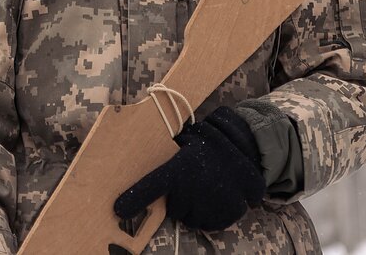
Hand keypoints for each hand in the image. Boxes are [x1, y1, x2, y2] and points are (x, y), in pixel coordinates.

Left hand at [113, 106, 264, 231]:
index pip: (151, 186)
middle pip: (174, 207)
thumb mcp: (187, 142)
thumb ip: (168, 155)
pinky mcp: (225, 215)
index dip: (134, 199)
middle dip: (181, 197)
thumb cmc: (210, 143)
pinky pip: (208, 223)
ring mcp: (209, 204)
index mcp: (178, 168)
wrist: (247, 149)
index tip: (119, 210)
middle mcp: (191, 189)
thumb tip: (141, 160)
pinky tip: (219, 196)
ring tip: (208, 186)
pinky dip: (212, 213)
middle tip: (193, 180)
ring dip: (196, 206)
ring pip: (190, 217)